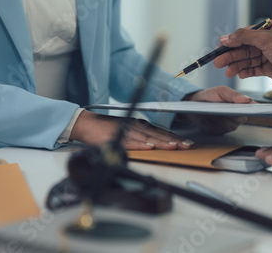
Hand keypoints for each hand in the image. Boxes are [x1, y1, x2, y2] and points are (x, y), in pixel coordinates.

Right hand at [71, 110, 193, 149]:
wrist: (85, 124)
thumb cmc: (106, 129)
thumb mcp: (127, 131)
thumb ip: (140, 138)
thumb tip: (154, 146)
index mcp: (138, 126)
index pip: (160, 133)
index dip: (174, 138)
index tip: (186, 143)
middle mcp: (135, 126)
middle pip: (157, 134)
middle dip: (173, 141)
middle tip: (186, 146)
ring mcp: (126, 130)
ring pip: (147, 137)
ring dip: (160, 142)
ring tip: (173, 146)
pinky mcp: (116, 136)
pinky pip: (130, 141)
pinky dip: (140, 144)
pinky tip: (149, 147)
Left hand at [181, 86, 253, 134]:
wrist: (196, 104)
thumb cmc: (211, 96)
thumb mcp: (221, 91)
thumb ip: (233, 95)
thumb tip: (248, 99)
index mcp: (240, 106)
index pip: (251, 109)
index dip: (254, 109)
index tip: (255, 109)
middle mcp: (237, 118)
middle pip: (240, 119)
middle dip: (232, 114)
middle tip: (224, 108)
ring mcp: (228, 126)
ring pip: (230, 125)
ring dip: (221, 118)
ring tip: (213, 111)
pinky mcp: (219, 132)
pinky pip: (219, 130)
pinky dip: (213, 124)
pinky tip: (208, 118)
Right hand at [214, 19, 271, 92]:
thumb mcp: (267, 40)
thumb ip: (244, 38)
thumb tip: (226, 37)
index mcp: (269, 29)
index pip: (245, 35)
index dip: (231, 42)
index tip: (218, 49)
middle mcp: (269, 41)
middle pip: (245, 48)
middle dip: (231, 56)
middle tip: (218, 63)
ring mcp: (271, 56)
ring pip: (249, 60)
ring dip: (237, 65)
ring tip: (227, 72)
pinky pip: (255, 69)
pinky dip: (247, 72)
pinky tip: (239, 74)